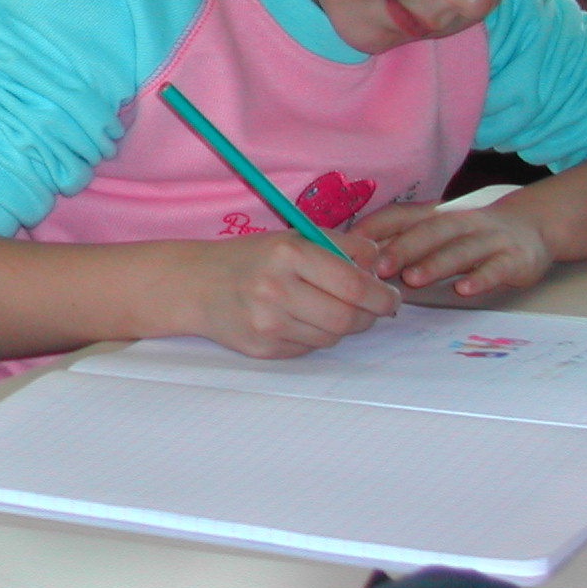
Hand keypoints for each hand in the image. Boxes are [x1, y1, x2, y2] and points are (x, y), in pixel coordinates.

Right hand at [178, 231, 398, 356]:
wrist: (196, 284)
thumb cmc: (251, 258)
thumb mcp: (292, 238)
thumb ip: (341, 246)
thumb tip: (380, 266)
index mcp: (287, 254)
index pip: (355, 285)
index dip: (382, 296)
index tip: (390, 297)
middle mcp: (276, 289)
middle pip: (348, 318)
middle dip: (367, 316)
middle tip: (370, 308)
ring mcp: (268, 323)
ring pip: (332, 338)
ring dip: (340, 326)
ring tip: (325, 309)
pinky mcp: (264, 349)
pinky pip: (309, 349)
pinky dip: (313, 336)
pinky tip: (297, 320)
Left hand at [356, 199, 553, 297]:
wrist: (532, 227)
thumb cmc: (470, 234)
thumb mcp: (438, 229)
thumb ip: (403, 238)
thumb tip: (358, 254)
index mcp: (436, 213)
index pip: (402, 214)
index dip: (376, 226)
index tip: (351, 243)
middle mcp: (462, 220)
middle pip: (429, 231)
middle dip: (402, 248)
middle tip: (378, 268)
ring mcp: (490, 238)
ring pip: (460, 249)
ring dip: (434, 264)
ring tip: (412, 279)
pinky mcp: (516, 259)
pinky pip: (496, 268)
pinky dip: (480, 278)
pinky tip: (464, 289)